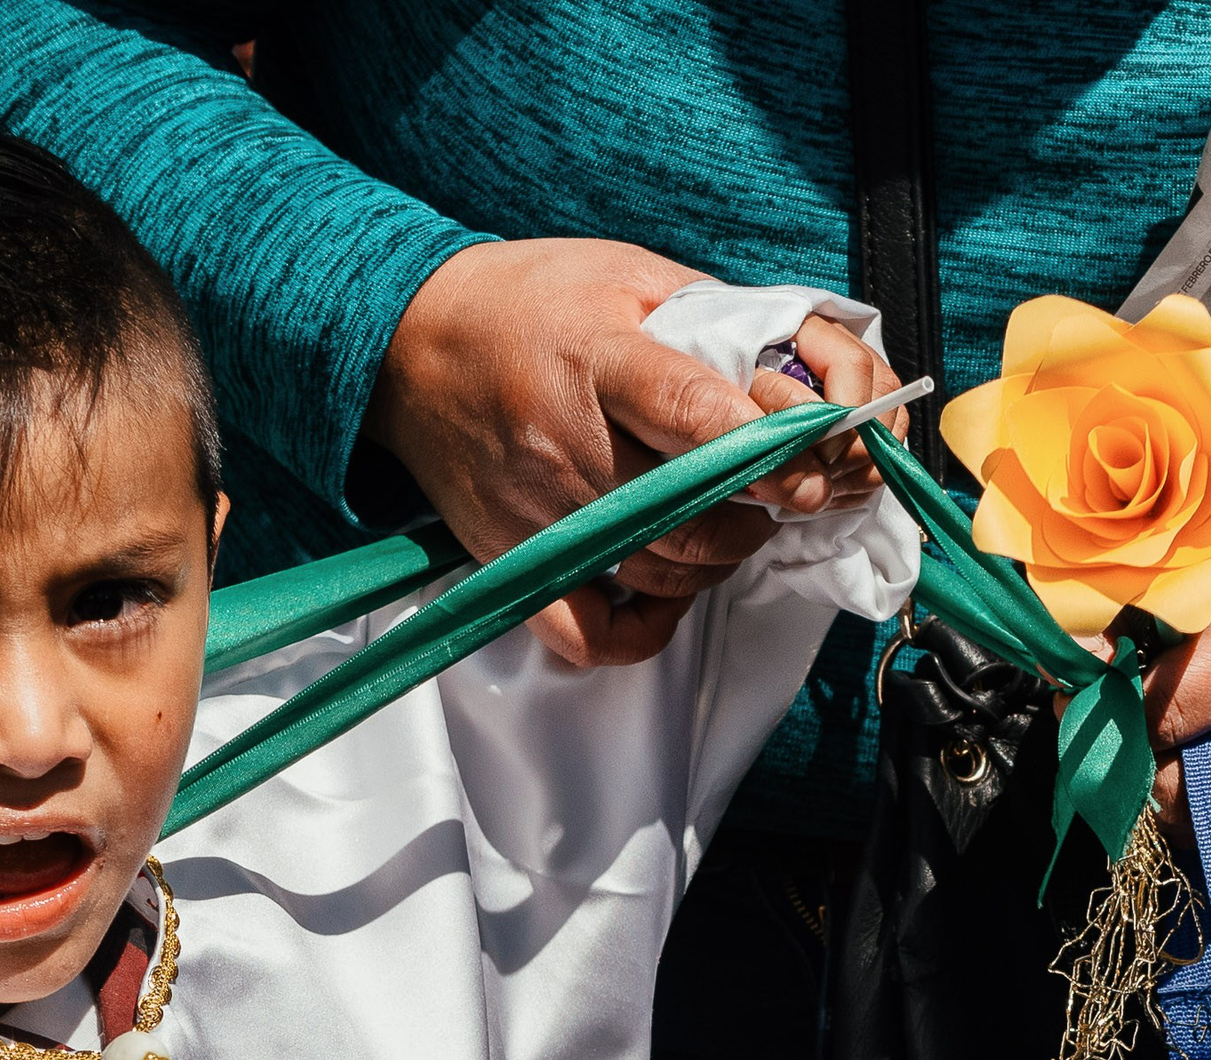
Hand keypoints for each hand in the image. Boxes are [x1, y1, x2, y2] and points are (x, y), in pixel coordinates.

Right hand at [366, 237, 903, 666]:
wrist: (409, 343)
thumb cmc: (526, 303)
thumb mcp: (623, 273)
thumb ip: (709, 317)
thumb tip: (789, 369)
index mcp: (597, 359)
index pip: (690, 411)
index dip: (761, 445)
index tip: (802, 458)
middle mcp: (566, 444)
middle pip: (690, 513)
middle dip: (755, 513)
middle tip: (769, 492)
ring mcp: (538, 513)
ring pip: (660, 572)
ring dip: (716, 562)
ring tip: (725, 524)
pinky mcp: (514, 558)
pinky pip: (586, 635)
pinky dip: (640, 633)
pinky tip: (664, 596)